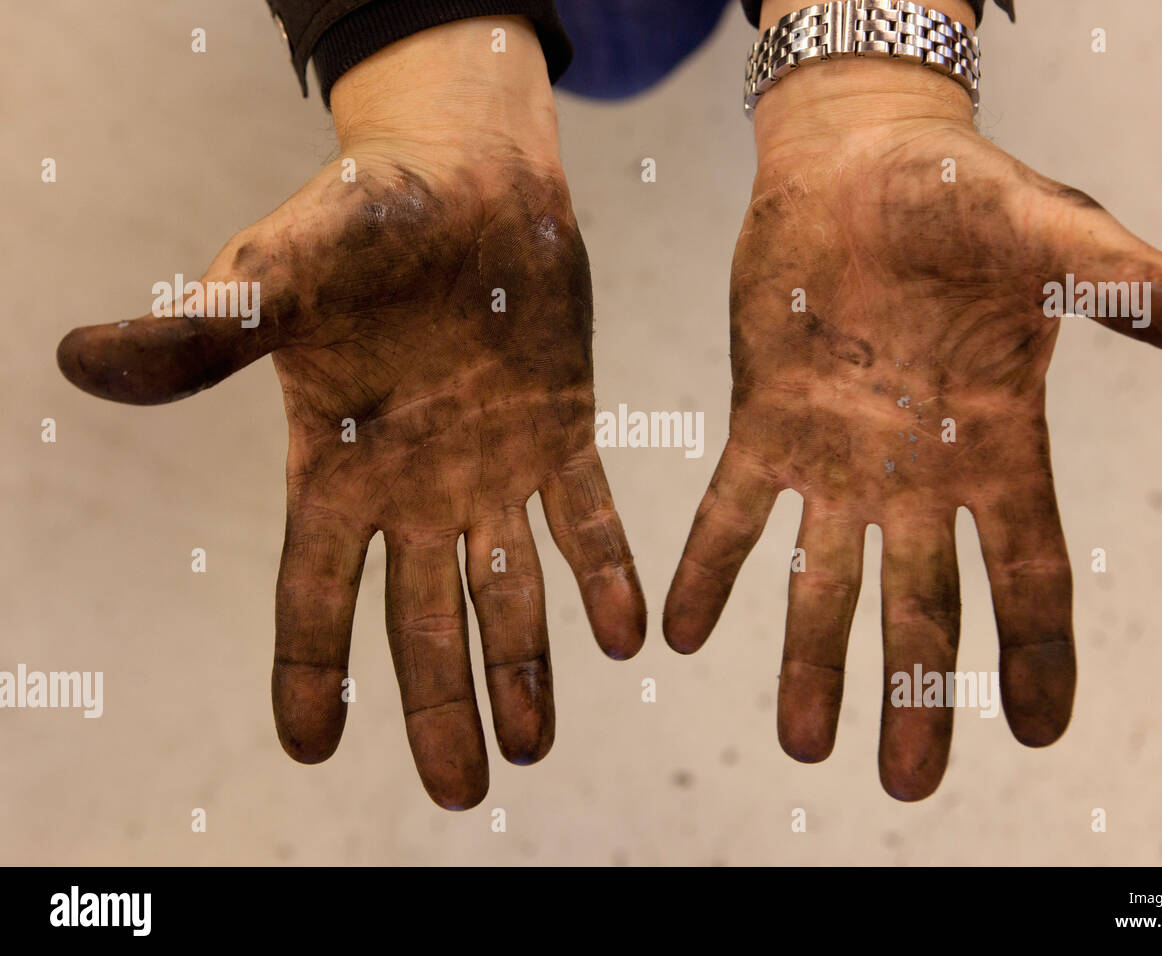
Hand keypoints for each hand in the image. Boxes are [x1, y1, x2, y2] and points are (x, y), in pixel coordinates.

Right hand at [56, 19, 645, 808]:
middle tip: (462, 789)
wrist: (469, 175)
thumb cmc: (362, 217)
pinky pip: (586, 521)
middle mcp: (414, 486)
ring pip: (506, 590)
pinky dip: (603, 574)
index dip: (309, 670)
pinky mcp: (562, 434)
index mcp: (336, 464)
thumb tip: (83, 361)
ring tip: (533, 747)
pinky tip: (625, 638)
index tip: (314, 749)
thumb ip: (204, 332)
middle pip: (420, 619)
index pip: (313, 589)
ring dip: (522, 667)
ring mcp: (492, 467)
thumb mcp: (279, 273)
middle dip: (438, 703)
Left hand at [663, 51, 1161, 799]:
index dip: (1037, 652)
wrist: (858, 161)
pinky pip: (733, 513)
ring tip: (800, 743)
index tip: (1039, 732)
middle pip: (923, 606)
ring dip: (810, 660)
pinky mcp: (765, 424)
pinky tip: (681, 633)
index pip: (1028, 570)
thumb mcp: (1057, 239)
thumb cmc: (965, 197)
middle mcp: (917, 473)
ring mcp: (837, 457)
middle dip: (914, 692)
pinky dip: (711, 570)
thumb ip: (1138, 289)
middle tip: (905, 784)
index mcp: (996, 444)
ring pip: (823, 581)